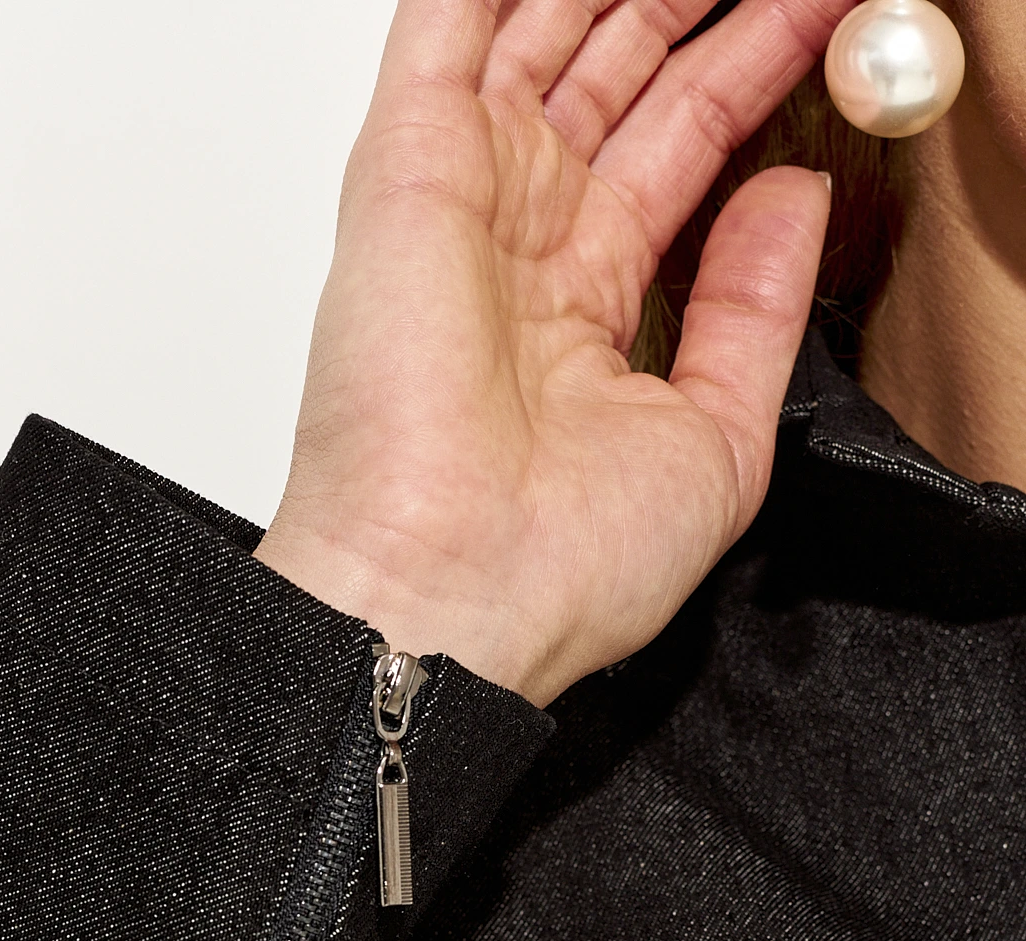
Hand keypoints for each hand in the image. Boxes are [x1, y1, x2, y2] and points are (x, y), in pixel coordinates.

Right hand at [255, 0, 849, 706]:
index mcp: (587, 308)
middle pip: (618, 77)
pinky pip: (443, 25)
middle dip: (689, 5)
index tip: (814, 16)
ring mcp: (466, 203)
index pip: (679, 149)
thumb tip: (793, 201)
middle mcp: (522, 248)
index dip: (749, 71)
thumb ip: (757, 310)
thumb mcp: (719, 440)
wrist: (456, 599)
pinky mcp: (408, 171)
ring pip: (541, 31)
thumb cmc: (559, 568)